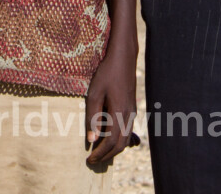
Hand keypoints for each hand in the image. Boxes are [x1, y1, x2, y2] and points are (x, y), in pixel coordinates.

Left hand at [84, 42, 136, 163]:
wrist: (123, 58)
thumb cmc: (106, 73)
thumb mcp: (94, 94)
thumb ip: (93, 117)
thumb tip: (92, 139)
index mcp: (119, 113)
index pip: (111, 142)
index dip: (100, 153)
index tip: (89, 160)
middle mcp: (129, 115)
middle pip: (121, 145)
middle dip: (107, 155)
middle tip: (93, 161)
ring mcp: (132, 112)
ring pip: (126, 139)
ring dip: (113, 149)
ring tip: (99, 153)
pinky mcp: (131, 108)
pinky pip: (127, 130)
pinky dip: (119, 140)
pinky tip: (108, 139)